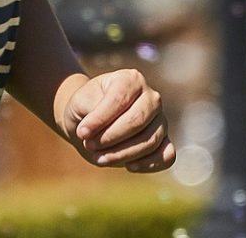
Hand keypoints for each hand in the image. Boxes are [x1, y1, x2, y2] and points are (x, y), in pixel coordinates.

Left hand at [59, 69, 175, 172]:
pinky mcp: (165, 142)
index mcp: (132, 79)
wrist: (89, 122)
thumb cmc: (85, 107)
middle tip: (89, 145)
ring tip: (99, 157)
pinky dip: (148, 164)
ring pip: (149, 141)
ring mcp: (161, 120)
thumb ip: (91, 112)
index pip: (120, 99)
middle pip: (137, 121)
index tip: (82, 132)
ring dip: (122, 154)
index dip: (101, 119)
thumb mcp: (79, 103)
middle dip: (111, 138)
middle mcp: (152, 97)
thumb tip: (94, 132)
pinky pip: (166, 156)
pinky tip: (128, 166)